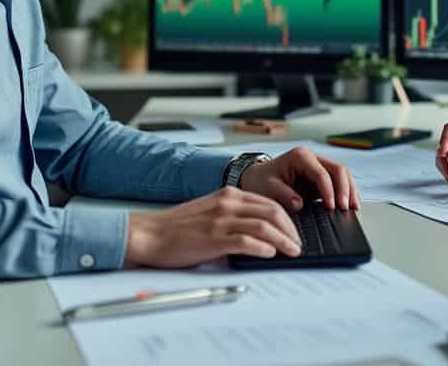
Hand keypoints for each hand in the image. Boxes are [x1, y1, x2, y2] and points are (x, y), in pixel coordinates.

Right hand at [125, 187, 300, 267]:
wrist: (150, 234)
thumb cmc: (178, 227)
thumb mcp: (210, 210)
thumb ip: (233, 215)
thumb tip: (261, 230)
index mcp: (228, 195)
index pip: (270, 203)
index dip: (288, 219)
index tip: (294, 232)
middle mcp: (227, 204)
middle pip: (273, 212)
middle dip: (291, 230)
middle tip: (297, 244)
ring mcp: (220, 220)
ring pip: (264, 227)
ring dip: (283, 240)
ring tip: (292, 251)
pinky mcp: (213, 239)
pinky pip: (246, 241)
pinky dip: (263, 248)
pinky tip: (270, 254)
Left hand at [237, 146, 359, 210]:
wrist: (257, 179)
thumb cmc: (261, 181)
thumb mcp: (268, 188)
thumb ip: (283, 194)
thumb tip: (299, 203)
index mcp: (300, 157)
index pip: (321, 173)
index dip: (329, 191)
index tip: (331, 207)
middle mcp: (313, 158)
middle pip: (338, 170)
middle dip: (345, 190)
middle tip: (345, 209)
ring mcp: (319, 167)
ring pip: (343, 175)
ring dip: (350, 191)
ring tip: (354, 208)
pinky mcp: (322, 178)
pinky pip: (340, 183)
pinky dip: (346, 193)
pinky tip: (351, 206)